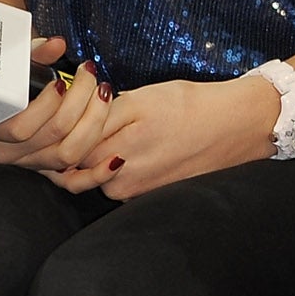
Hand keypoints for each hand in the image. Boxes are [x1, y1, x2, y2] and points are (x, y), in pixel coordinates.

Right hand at [0, 41, 112, 171]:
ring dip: (94, 122)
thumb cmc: (7, 81)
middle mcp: (10, 152)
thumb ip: (33, 52)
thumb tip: (56, 45)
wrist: (2, 102)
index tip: (62, 81)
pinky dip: (97, 175)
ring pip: (69, 155)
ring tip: (104, 94)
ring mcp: (31, 163)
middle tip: (91, 77)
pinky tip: (116, 158)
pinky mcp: (50, 173)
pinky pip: (74, 183)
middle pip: (53, 136)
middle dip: (80, 102)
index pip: (21, 127)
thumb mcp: (13, 63)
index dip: (47, 104)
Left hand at [55, 74, 279, 198]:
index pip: (65, 145)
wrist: (233, 127)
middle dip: (70, 140)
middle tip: (78, 116)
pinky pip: (114, 180)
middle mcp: (120, 180)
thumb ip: (97, 116)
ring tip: (109, 128)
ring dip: (91, 153)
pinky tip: (128, 143)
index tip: (64, 106)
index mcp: (115, 153)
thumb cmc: (190, 107)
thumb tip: (67, 120)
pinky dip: (111, 164)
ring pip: (92, 173)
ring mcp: (132, 191)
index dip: (60, 124)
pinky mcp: (144, 195)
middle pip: (74, 164)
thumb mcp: (139, 99)